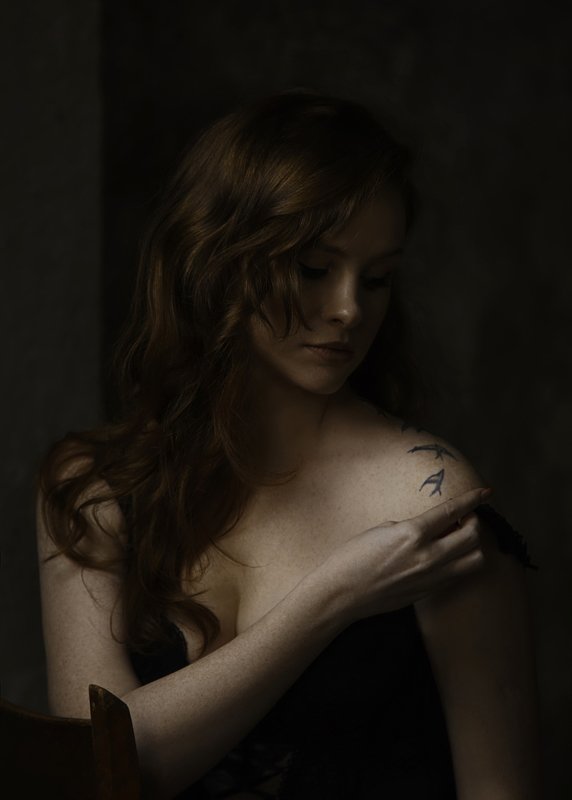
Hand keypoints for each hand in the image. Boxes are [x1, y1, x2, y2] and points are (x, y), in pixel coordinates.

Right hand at [315, 487, 490, 624]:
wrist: (341, 593)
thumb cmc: (353, 557)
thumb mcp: (383, 530)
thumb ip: (412, 528)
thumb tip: (432, 529)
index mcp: (412, 533)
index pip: (453, 511)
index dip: (472, 499)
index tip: (485, 492)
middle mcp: (427, 556)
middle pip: (473, 537)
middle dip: (474, 523)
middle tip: (464, 518)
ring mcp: (431, 577)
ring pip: (474, 560)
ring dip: (473, 546)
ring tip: (458, 539)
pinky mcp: (428, 592)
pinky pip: (457, 574)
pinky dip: (460, 562)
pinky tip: (446, 556)